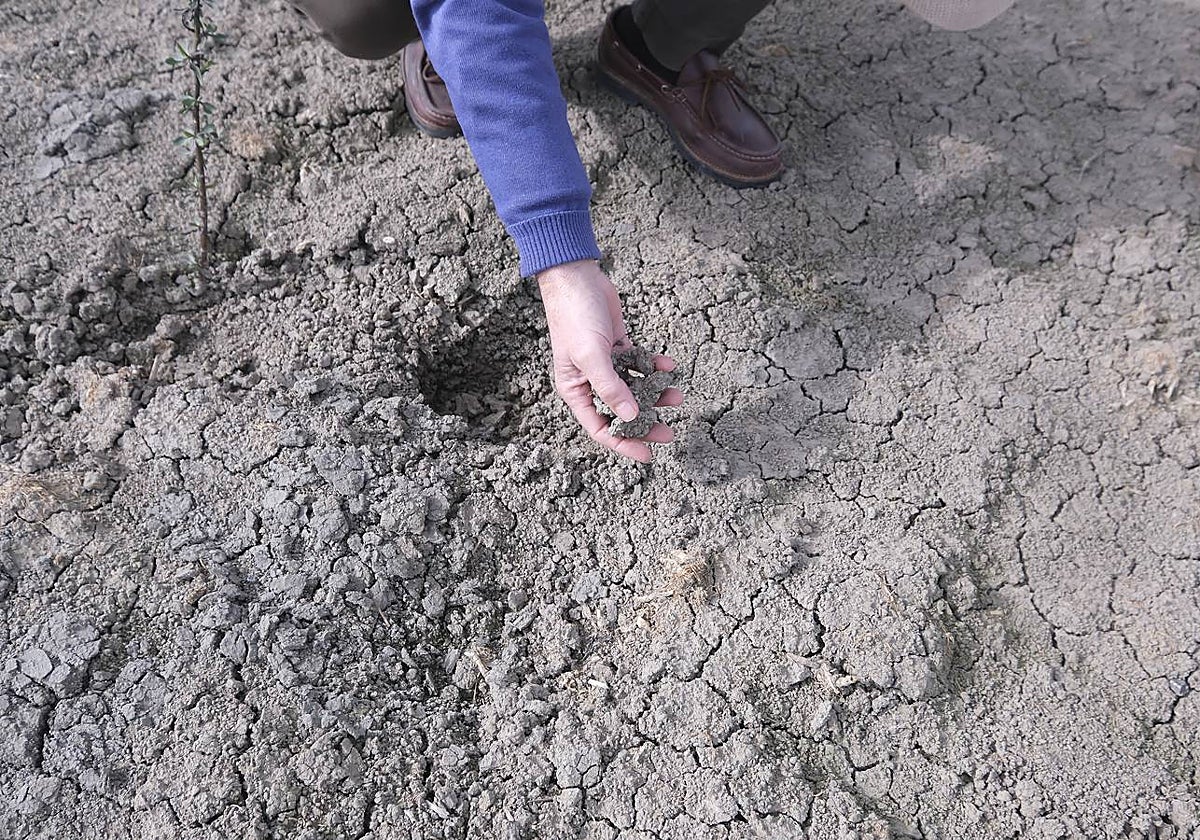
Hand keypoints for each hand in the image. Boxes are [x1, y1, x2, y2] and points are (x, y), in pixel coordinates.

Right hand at [537, 260, 683, 462]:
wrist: (577, 277)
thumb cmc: (575, 316)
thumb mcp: (592, 355)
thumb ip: (611, 388)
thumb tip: (631, 417)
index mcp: (576, 390)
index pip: (600, 428)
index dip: (624, 443)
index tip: (648, 455)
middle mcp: (591, 381)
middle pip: (621, 413)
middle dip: (646, 423)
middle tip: (670, 432)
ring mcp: (606, 364)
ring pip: (635, 389)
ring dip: (656, 394)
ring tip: (677, 395)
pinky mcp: (619, 347)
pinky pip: (641, 364)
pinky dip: (655, 366)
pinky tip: (669, 365)